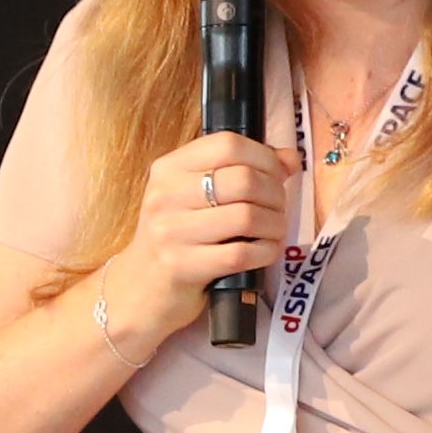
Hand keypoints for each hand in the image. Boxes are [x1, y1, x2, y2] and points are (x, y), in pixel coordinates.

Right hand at [91, 131, 292, 331]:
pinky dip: (265, 251)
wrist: (141, 287)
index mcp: (169, 169)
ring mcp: (171, 232)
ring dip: (274, 224)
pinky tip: (265, 250)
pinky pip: (241, 253)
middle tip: (278, 207)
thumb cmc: (177, 236)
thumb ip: (240, 170)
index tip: (278, 173)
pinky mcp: (183, 266)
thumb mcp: (196, 196)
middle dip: (275, 194)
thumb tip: (290, 158)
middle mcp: (166, 195)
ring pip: (247, 217)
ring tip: (274, 229)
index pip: (228, 144)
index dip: (264, 157)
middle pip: (243, 180)